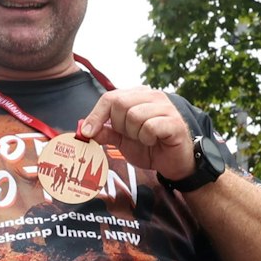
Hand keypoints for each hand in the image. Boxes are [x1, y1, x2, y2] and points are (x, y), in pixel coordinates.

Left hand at [76, 88, 194, 178]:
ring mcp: (165, 107)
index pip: (110, 97)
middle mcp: (152, 96)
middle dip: (119, 126)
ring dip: (134, 134)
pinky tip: (155, 141)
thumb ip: (106, 132)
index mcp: (138, 96)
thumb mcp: (122, 141)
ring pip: (134, 115)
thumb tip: (85, 129)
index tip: (86, 132)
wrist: (174, 164)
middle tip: (130, 136)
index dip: (95, 115)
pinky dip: (147, 138)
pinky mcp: (174, 122)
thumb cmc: (150, 148)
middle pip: (120, 103)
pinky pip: (149, 127)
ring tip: (144, 139)